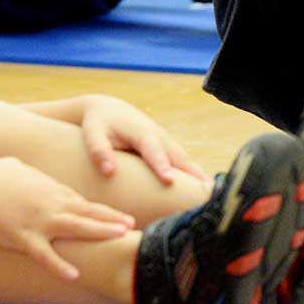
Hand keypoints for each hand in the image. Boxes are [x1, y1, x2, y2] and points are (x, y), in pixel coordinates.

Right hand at [0, 158, 133, 280]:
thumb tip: (43, 178)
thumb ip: (37, 175)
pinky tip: (74, 275)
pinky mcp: (20, 238)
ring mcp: (36, 221)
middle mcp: (49, 203)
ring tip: (122, 237)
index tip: (119, 216)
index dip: (102, 210)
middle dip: (112, 219)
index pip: (82, 201)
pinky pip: (44, 255)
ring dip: (100, 232)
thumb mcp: (19, 168)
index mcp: (50, 188)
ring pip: (76, 227)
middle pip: (88, 212)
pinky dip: (59, 266)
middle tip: (132, 225)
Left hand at [78, 95, 207, 184]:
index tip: (169, 180)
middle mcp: (160, 137)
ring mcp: (167, 142)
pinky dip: (194, 175)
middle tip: (204, 192)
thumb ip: (99, 150)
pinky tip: (202, 190)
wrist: (110, 109)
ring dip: (198, 175)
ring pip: (185, 160)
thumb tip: (109, 172)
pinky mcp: (168, 148)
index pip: (153, 151)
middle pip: (178, 157)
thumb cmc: (99, 124)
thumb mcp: (92, 133)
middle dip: (191, 173)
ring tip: (210, 195)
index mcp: (142, 133)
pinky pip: (183, 163)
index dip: (162, 165)